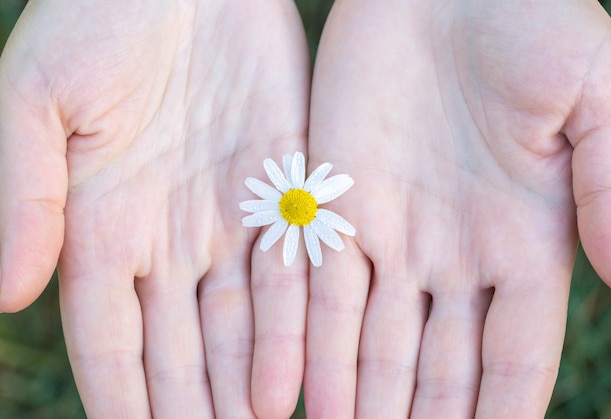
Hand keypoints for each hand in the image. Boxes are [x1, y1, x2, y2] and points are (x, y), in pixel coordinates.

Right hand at [0, 1, 308, 416]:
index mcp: (102, 224)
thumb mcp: (36, 101)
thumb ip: (24, 197)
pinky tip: (297, 379)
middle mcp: (169, 235)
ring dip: (247, 381)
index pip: (109, 337)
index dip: (121, 395)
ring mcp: (230, 215)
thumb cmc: (96, 20)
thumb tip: (10, 293)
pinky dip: (293, 325)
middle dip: (192, 404)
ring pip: (241, 321)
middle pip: (181, 345)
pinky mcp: (285, 186)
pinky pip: (292, 270)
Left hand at [304, 0, 610, 416]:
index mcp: (524, 242)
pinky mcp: (331, 202)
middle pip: (436, 366)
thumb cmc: (530, 24)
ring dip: (359, 399)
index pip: (512, 357)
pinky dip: (311, 343)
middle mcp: (453, 254)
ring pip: (372, 342)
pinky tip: (303, 395)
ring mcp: (388, 232)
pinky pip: (318, 289)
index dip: (497, 412)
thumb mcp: (598, 98)